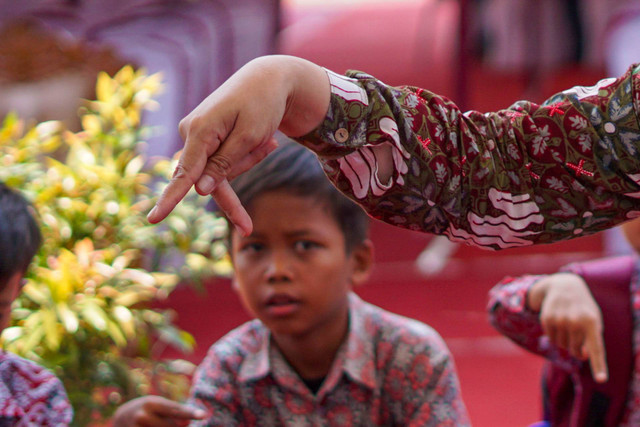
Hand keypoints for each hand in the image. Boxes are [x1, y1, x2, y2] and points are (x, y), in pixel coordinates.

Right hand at [112, 396, 206, 426]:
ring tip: (154, 423)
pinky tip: (151, 426)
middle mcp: (143, 415)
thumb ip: (174, 413)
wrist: (120, 417)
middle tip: (163, 421)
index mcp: (152, 403)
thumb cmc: (147, 410)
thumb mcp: (158, 406)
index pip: (175, 410)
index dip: (191, 413)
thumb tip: (187, 423)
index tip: (204, 415)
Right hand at [147, 55, 329, 234]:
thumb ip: (223, 164)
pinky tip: (267, 141)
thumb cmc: (262, 105)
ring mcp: (198, 135)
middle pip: (209, 179)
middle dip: (236, 189)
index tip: (153, 219)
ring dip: (249, 160)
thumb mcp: (249, 136)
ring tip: (270, 140)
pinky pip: (226, 162)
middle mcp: (191, 132)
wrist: (268, 79)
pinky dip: (247, 156)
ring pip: (222, 171)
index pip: (185, 173)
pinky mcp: (207, 139)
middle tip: (252, 212)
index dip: (170, 199)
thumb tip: (199, 191)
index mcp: (200, 130)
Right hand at [527, 273, 607, 382]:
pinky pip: (551, 338)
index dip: (599, 365)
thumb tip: (581, 355)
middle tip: (576, 336)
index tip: (601, 379)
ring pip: (561, 345)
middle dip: (575, 346)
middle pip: (575, 349)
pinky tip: (557, 321)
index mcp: (592, 322)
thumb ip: (590, 339)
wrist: (564, 286)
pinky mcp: (547, 319)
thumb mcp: (592, 320)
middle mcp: (575, 321)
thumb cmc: (583, 308)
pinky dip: (554, 334)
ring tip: (566, 323)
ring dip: (564, 339)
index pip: (596, 348)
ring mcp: (560, 320)